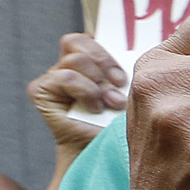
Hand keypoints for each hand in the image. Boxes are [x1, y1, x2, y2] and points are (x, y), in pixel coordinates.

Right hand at [27, 32, 127, 154]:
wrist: (103, 152)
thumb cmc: (121, 123)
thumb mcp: (131, 91)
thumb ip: (130, 69)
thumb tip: (148, 52)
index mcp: (89, 62)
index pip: (90, 37)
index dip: (107, 48)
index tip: (126, 69)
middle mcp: (68, 66)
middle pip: (79, 42)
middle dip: (105, 62)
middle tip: (121, 83)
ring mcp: (53, 77)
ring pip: (75, 60)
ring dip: (98, 83)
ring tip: (113, 103)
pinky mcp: (41, 90)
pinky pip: (65, 77)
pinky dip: (85, 91)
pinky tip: (95, 108)